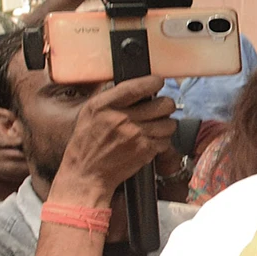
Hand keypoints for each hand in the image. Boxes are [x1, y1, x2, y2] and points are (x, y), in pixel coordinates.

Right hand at [51, 76, 176, 204]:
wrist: (86, 173)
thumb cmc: (86, 142)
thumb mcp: (90, 112)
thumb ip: (111, 97)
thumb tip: (137, 86)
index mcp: (105, 105)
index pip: (138, 86)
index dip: (154, 82)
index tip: (157, 82)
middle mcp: (121, 118)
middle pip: (163, 104)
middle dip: (165, 106)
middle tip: (159, 109)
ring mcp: (135, 135)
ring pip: (170, 123)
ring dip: (166, 124)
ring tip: (155, 127)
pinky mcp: (144, 151)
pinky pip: (166, 141)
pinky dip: (162, 141)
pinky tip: (151, 141)